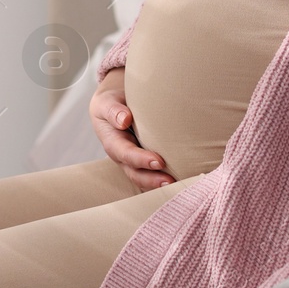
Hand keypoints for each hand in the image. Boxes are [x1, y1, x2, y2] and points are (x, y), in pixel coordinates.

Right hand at [90, 68, 175, 189]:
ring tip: (178, 184)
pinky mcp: (144, 162)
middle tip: (171, 180)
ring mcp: (133, 162)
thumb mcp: (106, 103)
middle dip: (152, 179)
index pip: (125, 154)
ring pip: (145, 178)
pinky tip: (181, 178)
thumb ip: (113, 111)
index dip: (141, 160)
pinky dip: (164, 179)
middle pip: (135, 174)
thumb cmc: (111, 104)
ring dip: (159, 184)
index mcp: (113, 143)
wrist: (112, 107)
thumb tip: (124, 120)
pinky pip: (153, 174)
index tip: (159, 161)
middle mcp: (123, 157)